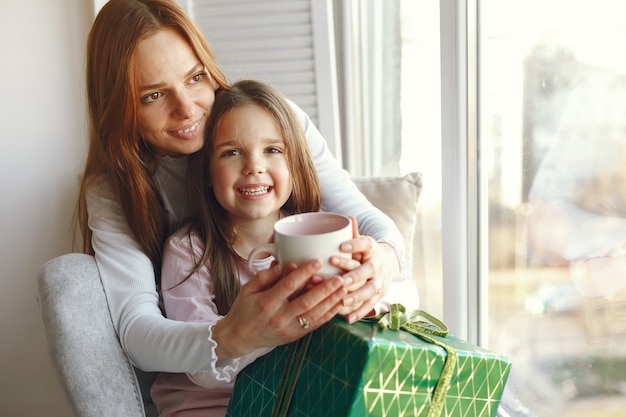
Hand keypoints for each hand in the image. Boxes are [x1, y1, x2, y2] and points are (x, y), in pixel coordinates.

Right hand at [212, 259, 346, 359]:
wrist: (238, 337)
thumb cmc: (244, 309)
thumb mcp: (248, 288)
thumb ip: (266, 276)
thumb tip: (285, 265)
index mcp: (266, 303)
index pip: (288, 285)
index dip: (304, 273)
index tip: (317, 261)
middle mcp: (278, 317)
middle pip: (306, 301)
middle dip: (325, 289)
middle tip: (339, 277)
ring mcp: (288, 329)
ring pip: (314, 315)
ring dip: (331, 302)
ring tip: (343, 289)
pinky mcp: (294, 337)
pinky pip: (314, 325)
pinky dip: (328, 315)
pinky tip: (338, 305)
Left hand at [329, 216, 399, 322]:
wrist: (390, 263)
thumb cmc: (367, 252)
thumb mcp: (362, 241)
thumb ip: (353, 233)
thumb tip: (346, 217)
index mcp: (372, 249)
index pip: (365, 244)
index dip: (355, 244)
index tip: (341, 245)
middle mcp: (377, 265)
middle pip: (367, 270)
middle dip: (354, 275)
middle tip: (341, 280)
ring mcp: (380, 281)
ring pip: (369, 290)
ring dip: (356, 296)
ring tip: (343, 300)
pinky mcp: (379, 295)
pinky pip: (369, 305)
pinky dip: (359, 312)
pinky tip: (348, 318)